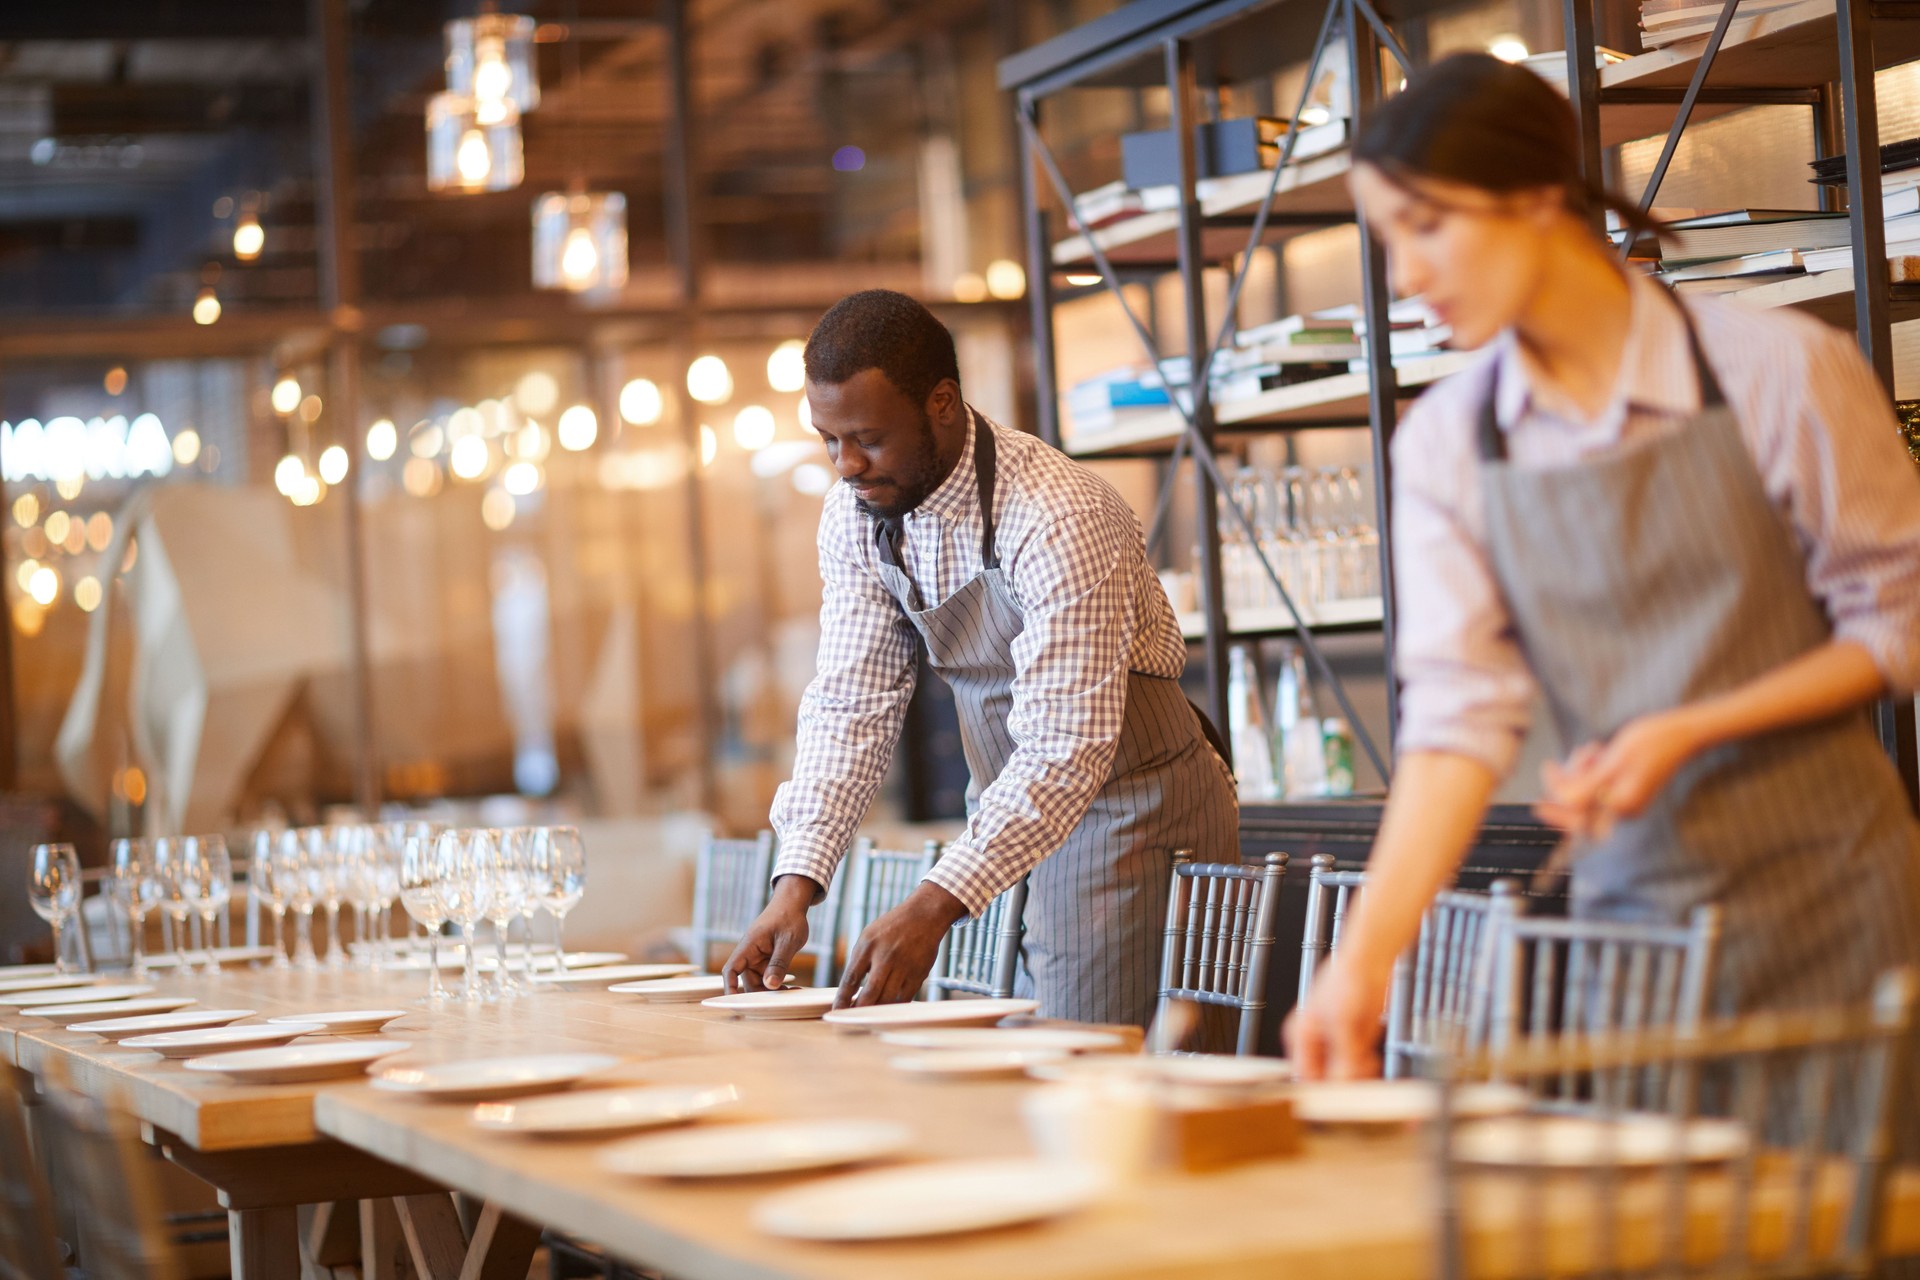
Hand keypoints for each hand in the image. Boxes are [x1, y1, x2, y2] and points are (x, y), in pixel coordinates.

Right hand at [721, 876, 815, 992]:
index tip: (733, 1002)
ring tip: (792, 993)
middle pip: (748, 982)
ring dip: (772, 991)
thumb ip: (779, 963)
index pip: (731, 969)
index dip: (730, 986)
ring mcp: (758, 958)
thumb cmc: (789, 917)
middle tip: (782, 1000)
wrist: (793, 904)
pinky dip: (778, 984)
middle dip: (762, 994)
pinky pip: (768, 977)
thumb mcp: (787, 941)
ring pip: (760, 982)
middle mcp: (750, 954)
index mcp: (749, 946)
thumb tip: (770, 986)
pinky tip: (792, 989)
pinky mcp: (767, 960)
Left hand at [835, 883, 966, 1007]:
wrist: (924, 915)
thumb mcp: (869, 936)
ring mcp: (903, 966)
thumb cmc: (893, 927)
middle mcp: (885, 957)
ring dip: (876, 1011)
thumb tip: (850, 989)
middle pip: (869, 994)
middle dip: (858, 1011)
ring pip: (887, 999)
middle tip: (851, 1020)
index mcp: (868, 946)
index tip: (836, 1012)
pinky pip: (904, 998)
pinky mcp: (918, 974)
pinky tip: (887, 1009)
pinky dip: (893, 1006)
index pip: (851, 979)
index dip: (842, 999)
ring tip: (867, 1018)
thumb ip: (860, 960)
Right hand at [1284, 954, 1391, 1080]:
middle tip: (1358, 1084)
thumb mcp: (1342, 1023)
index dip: (1320, 1090)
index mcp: (1300, 1036)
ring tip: (1367, 1066)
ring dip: (1357, 1076)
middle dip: (1342, 1082)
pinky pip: (1358, 1067)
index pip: (1304, 1075)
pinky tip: (1371, 1060)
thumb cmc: (1345, 980)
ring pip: (1343, 1075)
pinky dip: (1366, 1068)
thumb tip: (1342, 1083)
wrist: (1369, 963)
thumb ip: (1342, 1056)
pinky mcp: (1355, 1044)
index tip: (1338, 1099)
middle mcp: (1315, 1043)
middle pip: (1325, 1078)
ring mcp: (1336, 1044)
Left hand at [1535, 709, 1708, 837]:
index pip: (1579, 820)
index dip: (1556, 813)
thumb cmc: (1653, 741)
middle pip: (1580, 805)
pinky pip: (1599, 784)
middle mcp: (1624, 808)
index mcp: (1622, 805)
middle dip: (1572, 780)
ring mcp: (1626, 799)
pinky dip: (1593, 769)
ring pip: (1587, 790)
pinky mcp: (1626, 788)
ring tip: (1595, 751)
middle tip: (1580, 756)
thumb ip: (1587, 785)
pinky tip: (1602, 753)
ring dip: (1582, 770)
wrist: (1682, 732)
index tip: (1536, 802)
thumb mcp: (1614, 760)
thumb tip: (1562, 801)